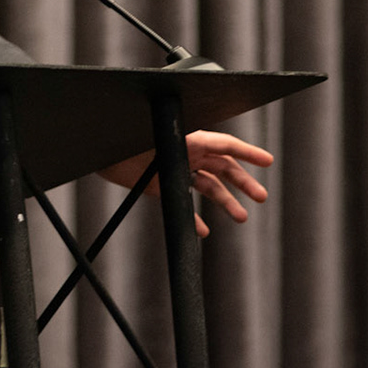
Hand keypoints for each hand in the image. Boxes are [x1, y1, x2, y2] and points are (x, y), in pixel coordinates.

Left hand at [99, 130, 272, 236]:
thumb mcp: (155, 137)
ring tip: (240, 217)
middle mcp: (185, 152)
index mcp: (188, 138)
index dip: (248, 153)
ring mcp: (174, 169)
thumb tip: (199, 141)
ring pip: (207, 186)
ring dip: (225, 201)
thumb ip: (177, 142)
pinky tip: (204, 230)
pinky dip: (195, 218)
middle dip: (243, 182)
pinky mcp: (161, 186)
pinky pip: (183, 203)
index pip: (225, 145)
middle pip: (222, 167)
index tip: (267, 161)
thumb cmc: (126, 140)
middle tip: (261, 197)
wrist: (99, 153)